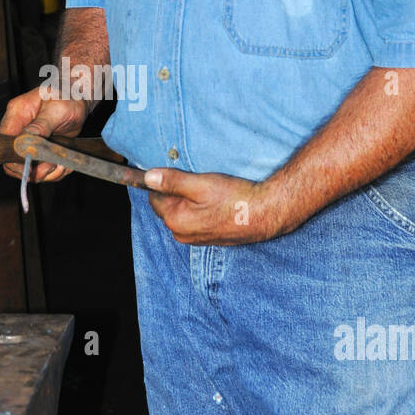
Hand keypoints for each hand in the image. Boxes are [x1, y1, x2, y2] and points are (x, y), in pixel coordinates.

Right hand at [0, 86, 89, 183]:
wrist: (79, 96)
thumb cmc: (68, 95)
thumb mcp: (57, 109)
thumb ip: (41, 125)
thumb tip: (26, 139)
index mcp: (17, 113)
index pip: (5, 142)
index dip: (17, 158)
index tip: (34, 163)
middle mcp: (19, 127)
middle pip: (13, 160)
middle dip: (34, 169)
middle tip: (52, 166)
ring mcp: (29, 139)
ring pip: (28, 168)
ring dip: (47, 172)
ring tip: (62, 164)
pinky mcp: (39, 147)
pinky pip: (41, 167)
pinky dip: (54, 171)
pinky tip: (64, 162)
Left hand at [142, 167, 289, 244]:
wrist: (266, 215)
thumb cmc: (235, 198)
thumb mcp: (201, 184)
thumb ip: (172, 181)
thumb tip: (148, 177)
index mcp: (175, 220)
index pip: (155, 197)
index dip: (166, 182)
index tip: (183, 175)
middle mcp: (181, 234)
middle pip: (168, 206)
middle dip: (178, 193)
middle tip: (200, 183)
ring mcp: (195, 239)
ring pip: (182, 213)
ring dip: (191, 202)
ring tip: (212, 193)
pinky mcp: (208, 239)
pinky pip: (196, 221)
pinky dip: (201, 211)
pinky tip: (218, 204)